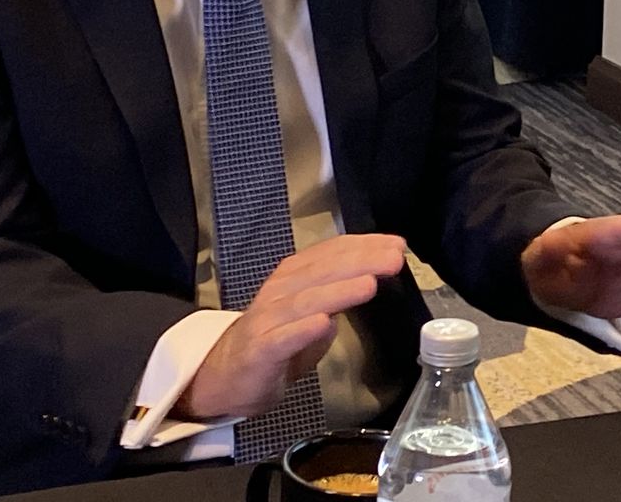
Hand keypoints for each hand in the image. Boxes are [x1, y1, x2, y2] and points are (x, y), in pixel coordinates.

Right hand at [175, 234, 405, 419]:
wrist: (223, 375)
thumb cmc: (274, 342)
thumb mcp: (311, 313)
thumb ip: (338, 296)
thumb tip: (370, 278)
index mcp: (295, 278)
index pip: (331, 254)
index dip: (364, 246)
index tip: (396, 244)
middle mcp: (281, 291)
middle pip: (323, 271)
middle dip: (361, 262)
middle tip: (394, 258)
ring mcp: (268, 320)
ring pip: (306, 301)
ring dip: (339, 291)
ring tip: (369, 284)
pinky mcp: (259, 350)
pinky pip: (282, 339)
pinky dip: (303, 330)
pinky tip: (324, 323)